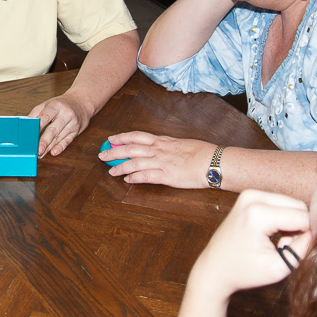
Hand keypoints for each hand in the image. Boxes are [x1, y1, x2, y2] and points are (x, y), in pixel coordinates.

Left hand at [31, 93, 92, 156]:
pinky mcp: (76, 131)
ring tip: (40, 153)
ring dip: (49, 147)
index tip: (30, 135)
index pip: (46, 116)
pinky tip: (54, 152)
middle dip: (44, 141)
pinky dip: (60, 147)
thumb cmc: (62, 104)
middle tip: (37, 150)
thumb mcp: (48, 103)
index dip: (38, 126)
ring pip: (59, 137)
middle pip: (53, 129)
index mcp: (56, 105)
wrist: (82, 102)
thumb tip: (25, 124)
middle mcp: (66, 114)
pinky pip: (68, 141)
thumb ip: (36, 113)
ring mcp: (72, 123)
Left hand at [99, 130, 215, 188]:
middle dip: (114, 151)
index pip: (137, 136)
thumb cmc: (203, 153)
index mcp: (163, 141)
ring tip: (111, 170)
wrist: (214, 161)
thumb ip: (169, 146)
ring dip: (120, 166)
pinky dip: (135, 177)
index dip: (122, 137)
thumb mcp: (182, 144)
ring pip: (135, 162)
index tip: (111, 139)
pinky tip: (127, 180)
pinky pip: (146, 176)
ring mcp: (162, 162)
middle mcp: (159, 150)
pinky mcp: (167, 176)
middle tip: (102, 154)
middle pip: (131, 149)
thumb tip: (161, 146)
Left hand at [190, 190, 312, 298]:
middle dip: (301, 227)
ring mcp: (249, 194)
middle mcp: (253, 197)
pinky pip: (280, 202)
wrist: (214, 268)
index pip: (303, 217)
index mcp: (258, 214)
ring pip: (291, 202)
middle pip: (299, 205)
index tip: (299, 251)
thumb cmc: (243, 272)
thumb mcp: (277, 268)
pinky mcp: (249, 196)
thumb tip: (316, 233)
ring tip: (280, 243)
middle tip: (288, 247)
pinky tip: (274, 235)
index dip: (309, 236)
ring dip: (293, 222)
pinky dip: (283, 218)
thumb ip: (301, 250)